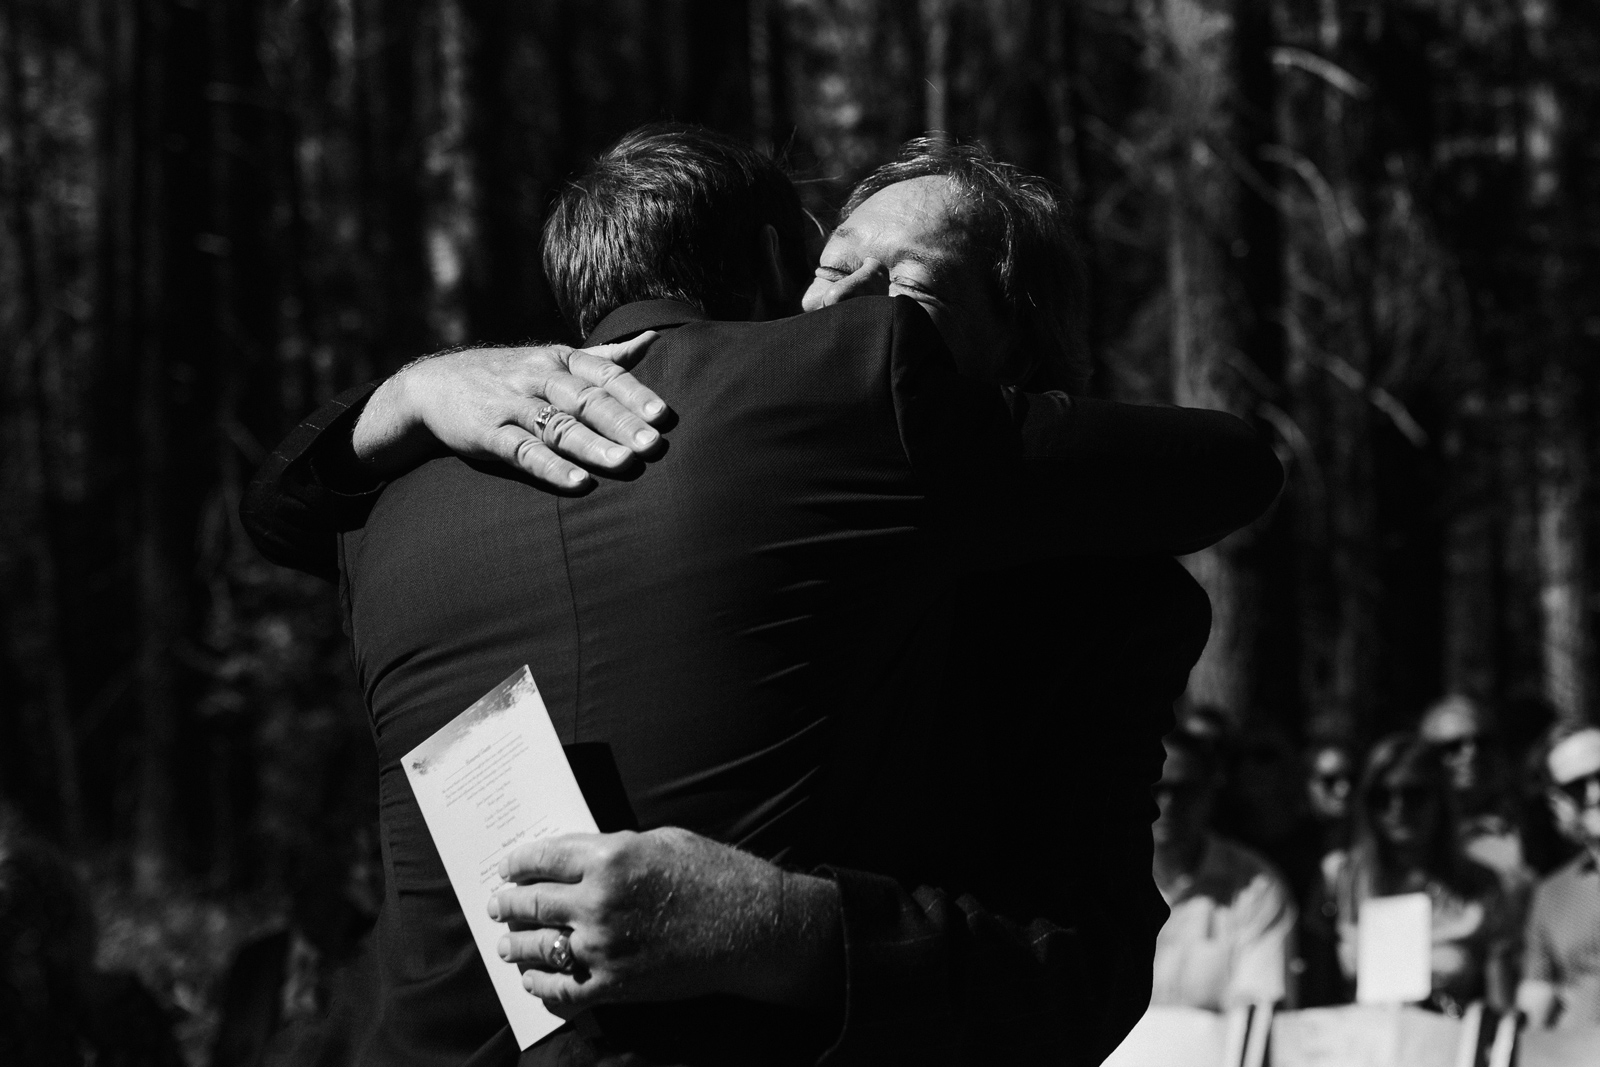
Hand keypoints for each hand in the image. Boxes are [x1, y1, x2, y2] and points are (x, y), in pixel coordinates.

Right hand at [354, 333, 666, 487]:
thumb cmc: (509, 376)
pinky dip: (551, 467)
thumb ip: (604, 357)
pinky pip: (523, 451)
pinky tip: (577, 483)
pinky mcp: (488, 433)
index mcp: (560, 360)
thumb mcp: (554, 359)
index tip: (664, 416)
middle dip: (622, 422)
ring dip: (592, 445)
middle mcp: (538, 377)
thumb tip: (655, 339)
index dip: (635, 394)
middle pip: (586, 400)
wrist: (433, 385)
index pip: (604, 375)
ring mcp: (511, 405)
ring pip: (558, 425)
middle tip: (655, 444)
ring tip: (625, 464)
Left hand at [487, 827, 841, 1016]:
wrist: (752, 926)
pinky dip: (541, 988)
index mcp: (609, 857)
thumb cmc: (714, 875)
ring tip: (507, 946)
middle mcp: (598, 902)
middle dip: (508, 903)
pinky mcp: (616, 985)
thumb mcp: (660, 841)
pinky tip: (533, 981)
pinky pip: (562, 992)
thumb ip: (613, 849)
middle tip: (497, 905)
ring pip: (538, 948)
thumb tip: (577, 860)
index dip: (518, 863)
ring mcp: (604, 947)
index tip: (507, 867)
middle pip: (532, 902)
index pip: (542, 858)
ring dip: (516, 946)